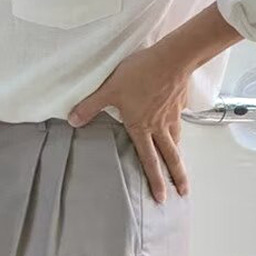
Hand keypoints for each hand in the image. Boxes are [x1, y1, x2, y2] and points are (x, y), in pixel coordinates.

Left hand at [68, 43, 189, 203]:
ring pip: (177, 140)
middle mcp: (160, 126)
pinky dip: (179, 128)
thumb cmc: (139, 74)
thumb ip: (90, 106)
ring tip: (180, 164)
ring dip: (179, 155)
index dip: (155, 180)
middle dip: (177, 177)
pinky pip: (179, 120)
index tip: (161, 197)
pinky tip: (177, 124)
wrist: (171, 58)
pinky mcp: (180, 102)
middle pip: (170, 157)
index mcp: (142, 127)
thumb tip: (72, 121)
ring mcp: (172, 115)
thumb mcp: (109, 90)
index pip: (149, 160)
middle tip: (183, 192)